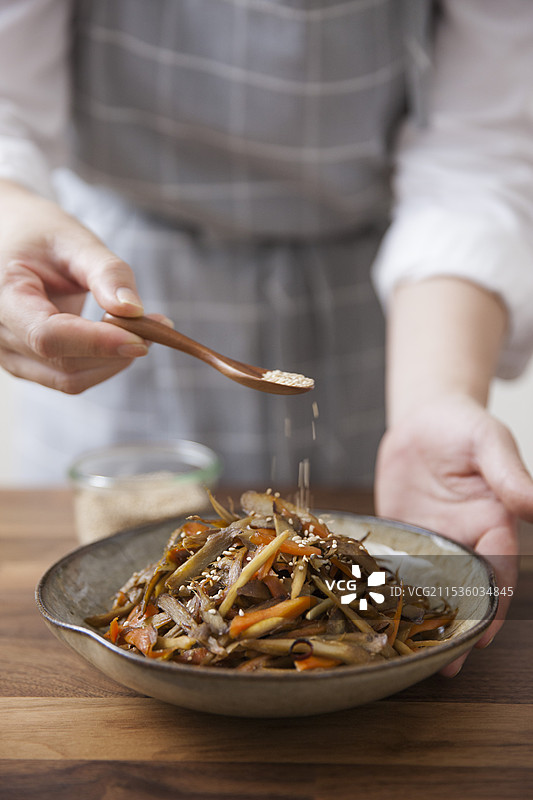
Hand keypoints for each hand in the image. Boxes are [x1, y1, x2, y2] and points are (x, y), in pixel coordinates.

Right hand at [0, 180, 150, 392]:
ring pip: (71, 378)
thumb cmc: (39, 234)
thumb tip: (135, 311)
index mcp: (2, 295)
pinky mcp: (26, 365)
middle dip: (117, 349)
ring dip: (114, 360)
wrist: (9, 237)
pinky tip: (121, 336)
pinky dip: (103, 362)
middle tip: (158, 323)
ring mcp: (8, 356)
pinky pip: (70, 377)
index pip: (49, 336)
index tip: (142, 339)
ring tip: (142, 326)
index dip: (97, 342)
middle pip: (66, 363)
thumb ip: (106, 273)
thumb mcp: (74, 240)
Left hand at [375, 395, 532, 674]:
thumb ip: (509, 474)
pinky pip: (395, 567)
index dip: (491, 604)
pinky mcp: (402, 537)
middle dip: (459, 626)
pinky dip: (388, 590)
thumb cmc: (463, 425)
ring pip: (430, 588)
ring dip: (423, 619)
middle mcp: (464, 540)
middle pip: (465, 591)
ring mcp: (431, 542)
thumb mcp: (489, 441)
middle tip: (446, 664)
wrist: (423, 418)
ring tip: (410, 656)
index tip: (482, 634)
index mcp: (493, 524)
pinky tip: (373, 614)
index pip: (497, 572)